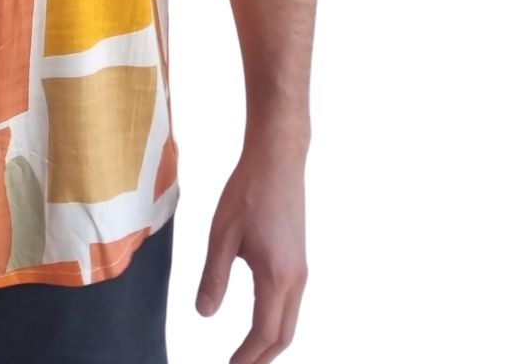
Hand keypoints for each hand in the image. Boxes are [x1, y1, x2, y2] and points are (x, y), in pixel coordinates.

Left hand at [195, 147, 307, 362]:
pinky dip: (276, 322)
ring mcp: (301, 269)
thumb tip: (204, 314)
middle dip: (262, 358)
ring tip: (247, 354)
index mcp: (276, 276)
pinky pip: (291, 303)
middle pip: (283, 335)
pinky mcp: (299, 259)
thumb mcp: (222, 234)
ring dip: (270, 342)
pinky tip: (260, 320)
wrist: (278, 161)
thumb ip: (213, 277)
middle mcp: (296, 279)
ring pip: (290, 320)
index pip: (264, 333)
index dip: (247, 357)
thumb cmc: (247, 192)